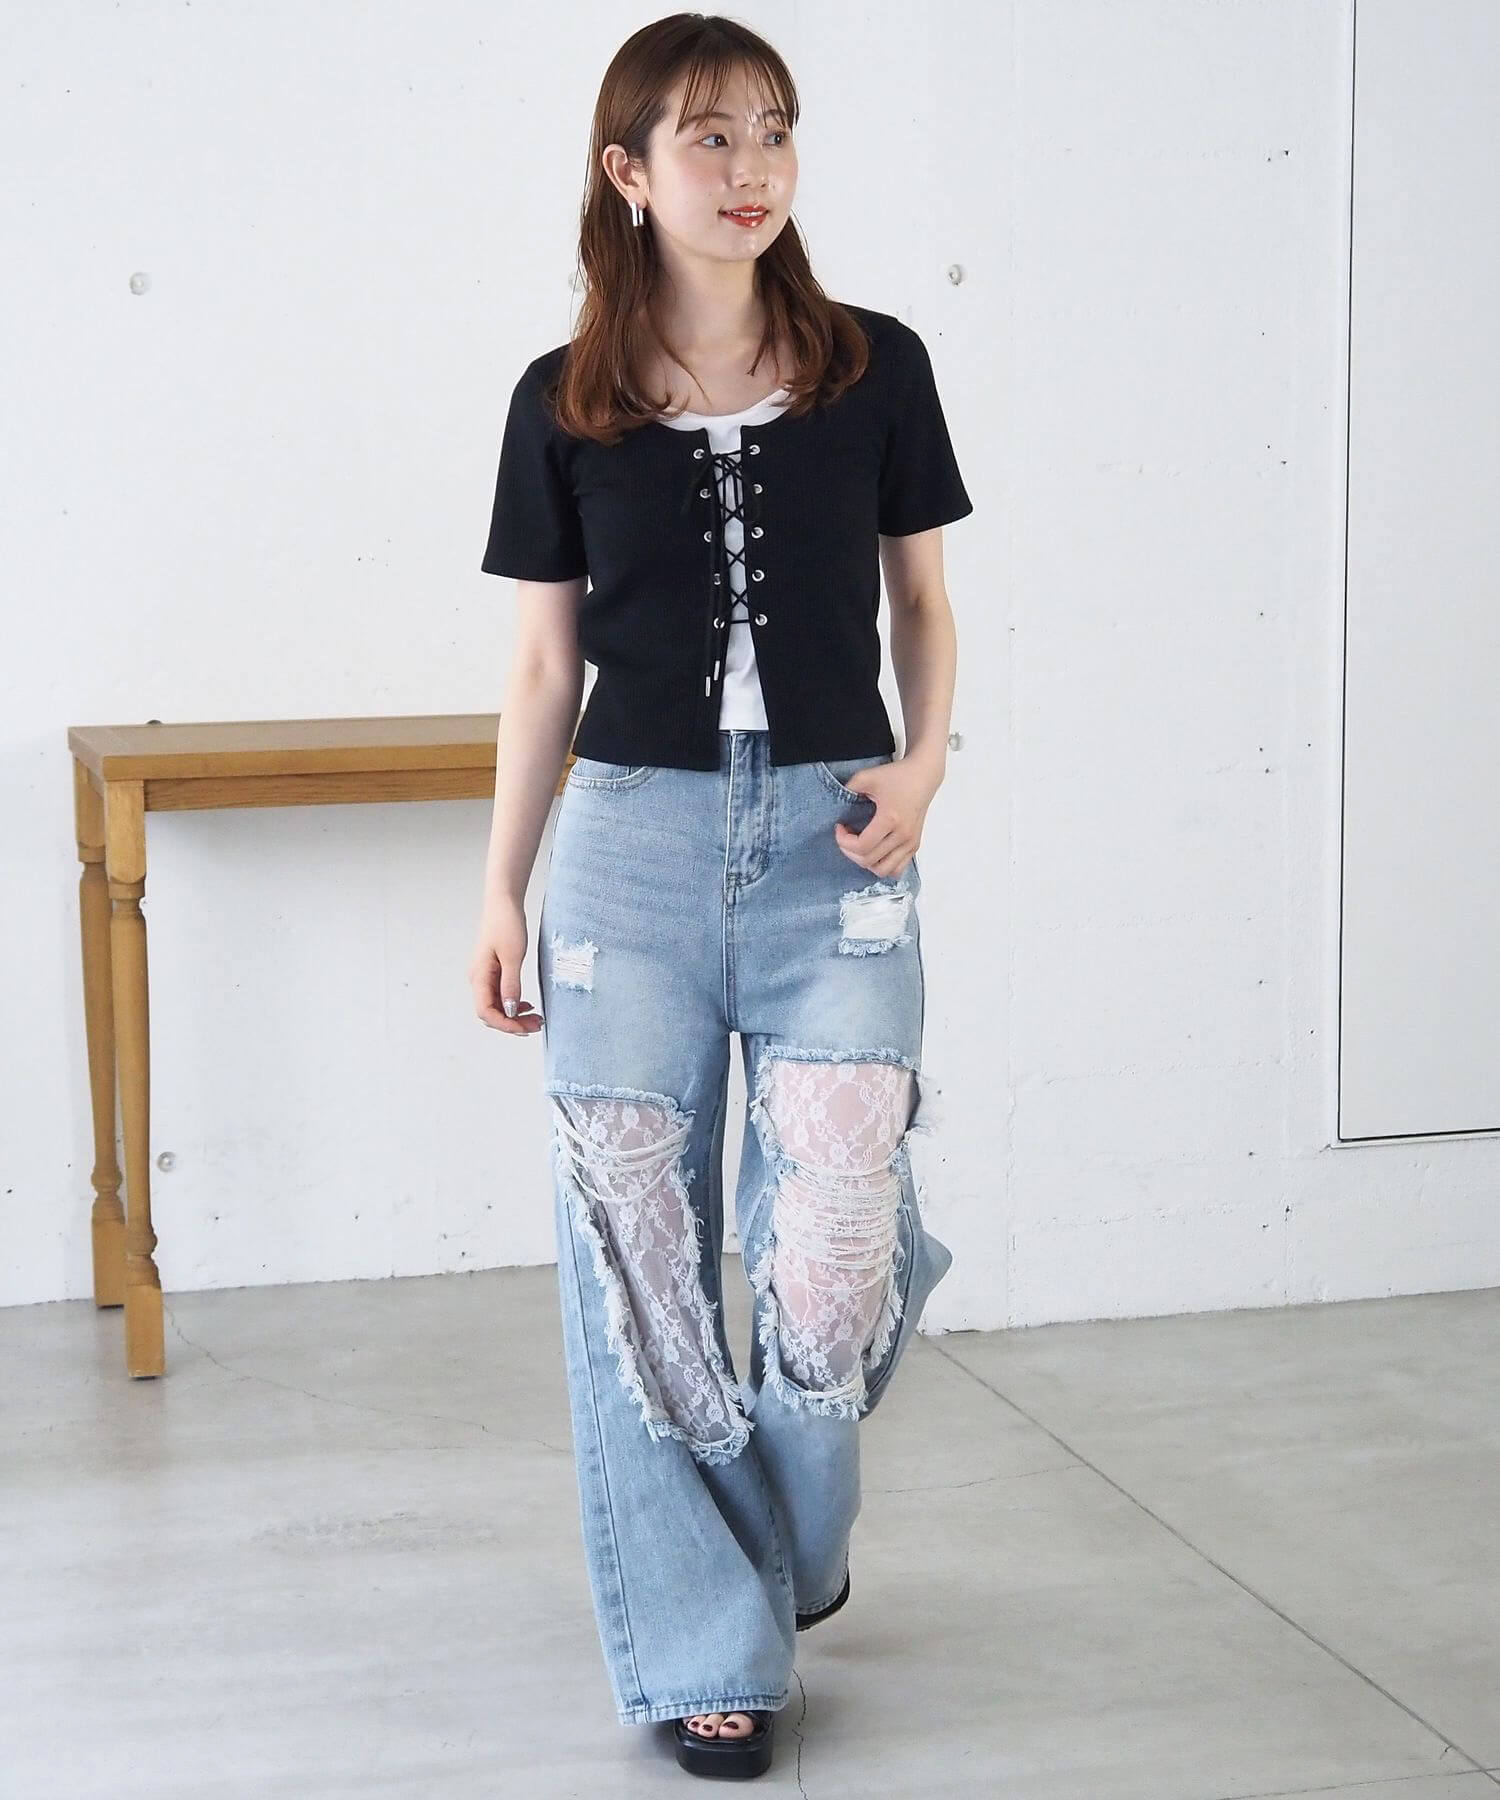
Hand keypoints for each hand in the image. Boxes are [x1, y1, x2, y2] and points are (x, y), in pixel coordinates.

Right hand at [469, 896, 543, 1035]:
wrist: (504, 904)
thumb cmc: (506, 925)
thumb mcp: (513, 956)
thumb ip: (511, 985)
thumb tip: (511, 1010)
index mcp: (479, 976)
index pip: (486, 1012)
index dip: (505, 1025)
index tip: (525, 1029)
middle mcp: (478, 979)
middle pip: (491, 1013)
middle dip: (513, 1024)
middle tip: (537, 1025)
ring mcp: (485, 976)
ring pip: (496, 1006)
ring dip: (514, 1016)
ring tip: (536, 1019)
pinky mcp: (493, 972)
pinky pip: (500, 996)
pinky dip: (514, 1005)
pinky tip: (527, 1006)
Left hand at [833, 754, 939, 878]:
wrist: (923, 775)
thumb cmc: (897, 776)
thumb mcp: (867, 776)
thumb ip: (848, 789)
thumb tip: (836, 805)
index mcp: (891, 819)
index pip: (862, 846)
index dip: (843, 841)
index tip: (839, 826)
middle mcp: (903, 835)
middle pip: (869, 861)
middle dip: (850, 851)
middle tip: (846, 836)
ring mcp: (911, 843)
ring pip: (883, 871)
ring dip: (866, 863)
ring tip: (860, 846)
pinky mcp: (915, 846)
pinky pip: (897, 869)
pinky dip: (882, 866)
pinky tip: (875, 851)